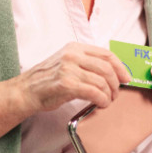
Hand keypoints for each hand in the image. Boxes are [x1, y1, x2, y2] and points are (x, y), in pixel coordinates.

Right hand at [15, 42, 131, 113]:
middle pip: (107, 68)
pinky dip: (102, 99)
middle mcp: (72, 55)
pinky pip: (94, 92)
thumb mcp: (66, 63)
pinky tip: (101, 104)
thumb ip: (86, 63)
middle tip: (116, 94)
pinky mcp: (66, 84)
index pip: (106, 54)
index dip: (120, 67)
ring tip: (107, 101)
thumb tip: (112, 72)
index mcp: (75, 47)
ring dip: (109, 94)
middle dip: (116, 83)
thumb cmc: (47, 81)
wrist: (25, 92)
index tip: (126, 78)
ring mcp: (69, 69)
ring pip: (102, 81)